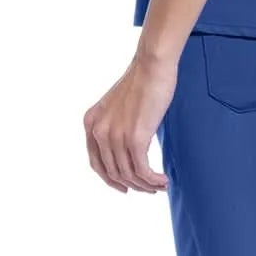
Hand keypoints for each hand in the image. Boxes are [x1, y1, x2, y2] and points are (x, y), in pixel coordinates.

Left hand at [84, 47, 179, 194]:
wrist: (152, 66)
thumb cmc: (141, 81)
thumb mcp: (117, 106)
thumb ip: (116, 125)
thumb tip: (128, 148)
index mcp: (91, 123)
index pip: (97, 164)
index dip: (111, 180)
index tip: (126, 187)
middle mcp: (99, 131)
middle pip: (114, 172)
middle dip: (133, 185)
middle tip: (149, 189)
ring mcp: (115, 136)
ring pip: (129, 174)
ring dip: (146, 185)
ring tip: (161, 186)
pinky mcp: (135, 138)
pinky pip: (142, 170)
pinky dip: (153, 180)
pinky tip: (163, 180)